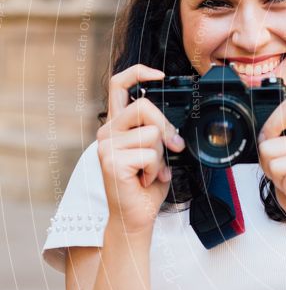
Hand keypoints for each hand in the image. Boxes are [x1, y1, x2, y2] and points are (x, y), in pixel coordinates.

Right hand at [96, 64, 185, 235]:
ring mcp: (107, 146)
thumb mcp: (157, 152)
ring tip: (151, 170)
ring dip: (161, 155)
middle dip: (166, 127)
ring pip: (151, 133)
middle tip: (173, 147)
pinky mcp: (112, 161)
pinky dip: (156, 169)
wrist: (136, 216)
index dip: (138, 73)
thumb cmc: (146, 184)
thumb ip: (160, 133)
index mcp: (117, 125)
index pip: (119, 85)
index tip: (159, 75)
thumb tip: (174, 128)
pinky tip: (145, 179)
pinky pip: (150, 154)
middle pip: (144, 106)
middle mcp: (107, 132)